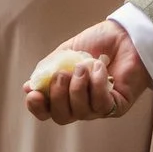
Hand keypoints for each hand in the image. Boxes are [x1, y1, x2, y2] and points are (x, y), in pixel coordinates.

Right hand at [22, 19, 150, 124]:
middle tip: (63, 74)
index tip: (34, 94)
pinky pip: (101, 105)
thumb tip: (29, 87)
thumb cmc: (96, 43)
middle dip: (58, 96)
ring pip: (81, 112)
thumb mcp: (65, 53)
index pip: (46, 111)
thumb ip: (48, 70)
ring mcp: (98, 107)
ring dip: (78, 87)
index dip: (37, 108)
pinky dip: (97, 85)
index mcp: (65, 92)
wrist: (124, 35)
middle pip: (62, 117)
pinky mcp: (117, 106)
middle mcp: (80, 104)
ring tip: (84, 66)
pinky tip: (100, 68)